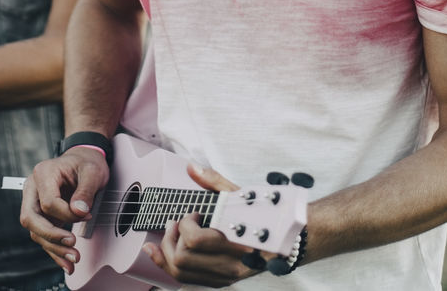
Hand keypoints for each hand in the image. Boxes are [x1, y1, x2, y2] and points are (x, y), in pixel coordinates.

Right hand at [19, 147, 111, 274]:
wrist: (84, 160)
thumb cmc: (87, 163)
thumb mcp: (92, 172)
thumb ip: (85, 191)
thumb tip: (79, 212)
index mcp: (43, 174)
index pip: (48, 202)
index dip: (67, 214)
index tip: (87, 215)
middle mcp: (33, 189)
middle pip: (30, 218)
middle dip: (51, 236)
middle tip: (72, 245)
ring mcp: (35, 203)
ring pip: (36, 231)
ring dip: (54, 248)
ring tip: (74, 259)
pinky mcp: (42, 215)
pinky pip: (43, 235)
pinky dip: (54, 251)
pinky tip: (66, 263)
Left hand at [143, 164, 264, 286]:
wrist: (287, 242)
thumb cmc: (264, 217)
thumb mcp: (241, 196)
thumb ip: (214, 181)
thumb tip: (192, 167)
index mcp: (236, 243)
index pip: (194, 240)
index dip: (185, 223)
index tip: (193, 214)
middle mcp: (230, 265)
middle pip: (182, 259)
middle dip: (171, 237)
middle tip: (176, 223)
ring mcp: (224, 276)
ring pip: (180, 273)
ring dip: (166, 252)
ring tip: (171, 233)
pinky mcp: (219, 281)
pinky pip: (186, 279)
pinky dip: (168, 264)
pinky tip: (159, 251)